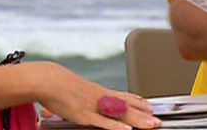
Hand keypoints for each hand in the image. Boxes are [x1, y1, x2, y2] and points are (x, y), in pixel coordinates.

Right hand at [36, 63, 160, 129]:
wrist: (48, 80)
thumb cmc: (58, 85)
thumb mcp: (76, 90)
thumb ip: (85, 96)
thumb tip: (85, 101)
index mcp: (98, 91)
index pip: (123, 96)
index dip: (138, 102)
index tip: (150, 105)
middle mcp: (100, 98)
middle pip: (126, 107)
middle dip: (143, 114)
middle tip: (158, 120)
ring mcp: (94, 106)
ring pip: (120, 114)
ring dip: (137, 120)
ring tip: (151, 125)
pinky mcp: (85, 115)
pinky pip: (104, 122)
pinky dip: (116, 127)